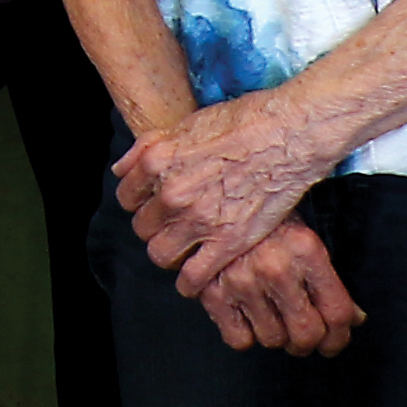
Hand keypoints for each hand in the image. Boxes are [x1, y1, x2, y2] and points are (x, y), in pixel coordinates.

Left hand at [116, 91, 329, 290]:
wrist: (286, 135)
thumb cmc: (241, 123)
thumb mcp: (185, 125)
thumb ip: (148, 147)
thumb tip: (121, 169)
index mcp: (157, 163)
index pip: (126, 198)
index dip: (140, 203)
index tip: (153, 206)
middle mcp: (172, 194)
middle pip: (143, 228)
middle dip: (155, 228)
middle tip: (172, 226)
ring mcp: (199, 220)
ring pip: (161, 254)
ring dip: (169, 254)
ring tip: (182, 250)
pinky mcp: (228, 241)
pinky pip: (195, 276)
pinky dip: (190, 283)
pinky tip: (194, 281)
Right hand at [191, 219, 362, 356]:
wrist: (216, 199)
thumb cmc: (264, 220)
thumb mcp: (303, 240)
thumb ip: (328, 280)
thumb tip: (353, 318)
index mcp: (305, 249)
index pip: (336, 312)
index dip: (340, 336)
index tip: (335, 341)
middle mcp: (275, 266)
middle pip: (306, 334)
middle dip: (310, 343)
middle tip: (306, 338)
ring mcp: (241, 280)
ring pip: (273, 340)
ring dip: (278, 337)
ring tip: (274, 320)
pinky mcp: (212, 291)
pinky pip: (239, 340)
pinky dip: (246, 336)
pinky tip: (249, 317)